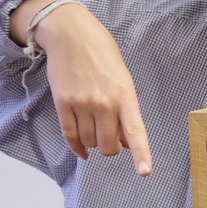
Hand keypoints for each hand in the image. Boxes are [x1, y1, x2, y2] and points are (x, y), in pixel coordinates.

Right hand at [33, 1, 152, 174]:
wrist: (71, 35)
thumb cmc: (103, 57)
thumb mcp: (123, 81)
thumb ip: (126, 111)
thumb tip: (126, 142)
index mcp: (126, 97)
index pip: (136, 132)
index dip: (142, 154)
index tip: (144, 172)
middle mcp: (104, 103)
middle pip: (108, 145)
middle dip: (111, 148)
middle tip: (112, 140)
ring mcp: (82, 103)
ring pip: (89, 141)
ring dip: (93, 143)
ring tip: (96, 131)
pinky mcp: (62, 102)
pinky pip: (70, 134)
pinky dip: (76, 146)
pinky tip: (82, 150)